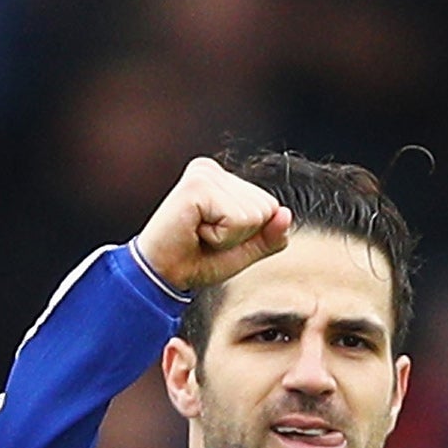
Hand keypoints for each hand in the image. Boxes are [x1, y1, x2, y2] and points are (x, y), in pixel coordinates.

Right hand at [135, 156, 292, 291]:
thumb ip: (268, 236)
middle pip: (265, 207)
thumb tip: (287, 214)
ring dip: (229, 237)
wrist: (160, 275)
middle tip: (205, 239)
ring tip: (198, 235)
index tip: (213, 238)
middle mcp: (214, 171)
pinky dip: (221, 236)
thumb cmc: (194, 261)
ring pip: (254, 214)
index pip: (268, 206)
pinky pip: (237, 219)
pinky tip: (195, 231)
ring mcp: (205, 175)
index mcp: (223, 179)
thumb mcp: (241, 252)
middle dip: (241, 235)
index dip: (247, 235)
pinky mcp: (198, 185)